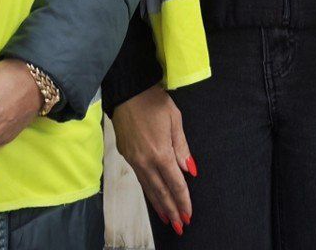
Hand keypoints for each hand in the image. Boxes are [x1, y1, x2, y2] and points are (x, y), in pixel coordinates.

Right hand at [110, 83, 194, 235]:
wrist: (127, 90)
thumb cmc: (153, 101)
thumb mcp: (175, 119)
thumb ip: (182, 148)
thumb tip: (189, 171)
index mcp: (160, 152)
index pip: (175, 184)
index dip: (183, 201)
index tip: (188, 214)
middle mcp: (145, 160)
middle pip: (160, 192)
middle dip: (171, 210)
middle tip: (179, 226)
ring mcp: (133, 159)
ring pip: (148, 188)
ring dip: (159, 205)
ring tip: (167, 219)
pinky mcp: (126, 154)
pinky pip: (139, 178)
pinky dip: (148, 191)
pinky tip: (153, 196)